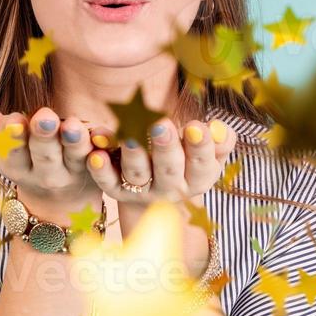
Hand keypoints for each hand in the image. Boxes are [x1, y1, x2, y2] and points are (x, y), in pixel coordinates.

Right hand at [0, 106, 104, 226]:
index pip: (12, 154)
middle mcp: (46, 174)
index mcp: (18, 167)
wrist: (63, 202)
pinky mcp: (99, 169)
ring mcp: (74, 173)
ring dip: (74, 140)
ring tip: (72, 124)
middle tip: (43, 117)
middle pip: (44, 155)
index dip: (12, 139)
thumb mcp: (9, 150)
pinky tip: (103, 132)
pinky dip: (103, 144)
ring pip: (75, 156)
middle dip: (43, 136)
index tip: (13, 121)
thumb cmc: (30, 160)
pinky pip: (103, 156)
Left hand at [85, 117, 236, 208]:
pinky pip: (108, 182)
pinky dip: (101, 170)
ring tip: (130, 135)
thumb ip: (220, 140)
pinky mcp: (117, 191)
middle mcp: (170, 189)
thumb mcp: (207, 151)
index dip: (200, 147)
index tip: (196, 127)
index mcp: (197, 179)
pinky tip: (96, 154)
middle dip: (165, 147)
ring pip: (137, 175)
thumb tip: (218, 129)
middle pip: (168, 170)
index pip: (201, 164)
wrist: (156, 185)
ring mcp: (142, 191)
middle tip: (160, 124)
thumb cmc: (186, 157)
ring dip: (133, 155)